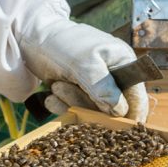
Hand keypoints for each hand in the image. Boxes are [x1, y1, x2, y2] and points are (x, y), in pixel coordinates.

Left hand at [15, 0, 149, 121]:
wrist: (30, 38)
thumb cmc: (61, 43)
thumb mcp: (83, 64)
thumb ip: (103, 88)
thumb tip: (120, 111)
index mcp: (122, 62)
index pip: (136, 97)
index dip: (129, 115)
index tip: (114, 129)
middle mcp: (112, 75)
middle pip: (113, 108)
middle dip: (88, 105)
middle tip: (64, 88)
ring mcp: (95, 84)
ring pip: (92, 110)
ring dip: (72, 103)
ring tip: (56, 85)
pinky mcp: (78, 91)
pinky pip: (77, 109)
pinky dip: (63, 106)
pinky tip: (51, 96)